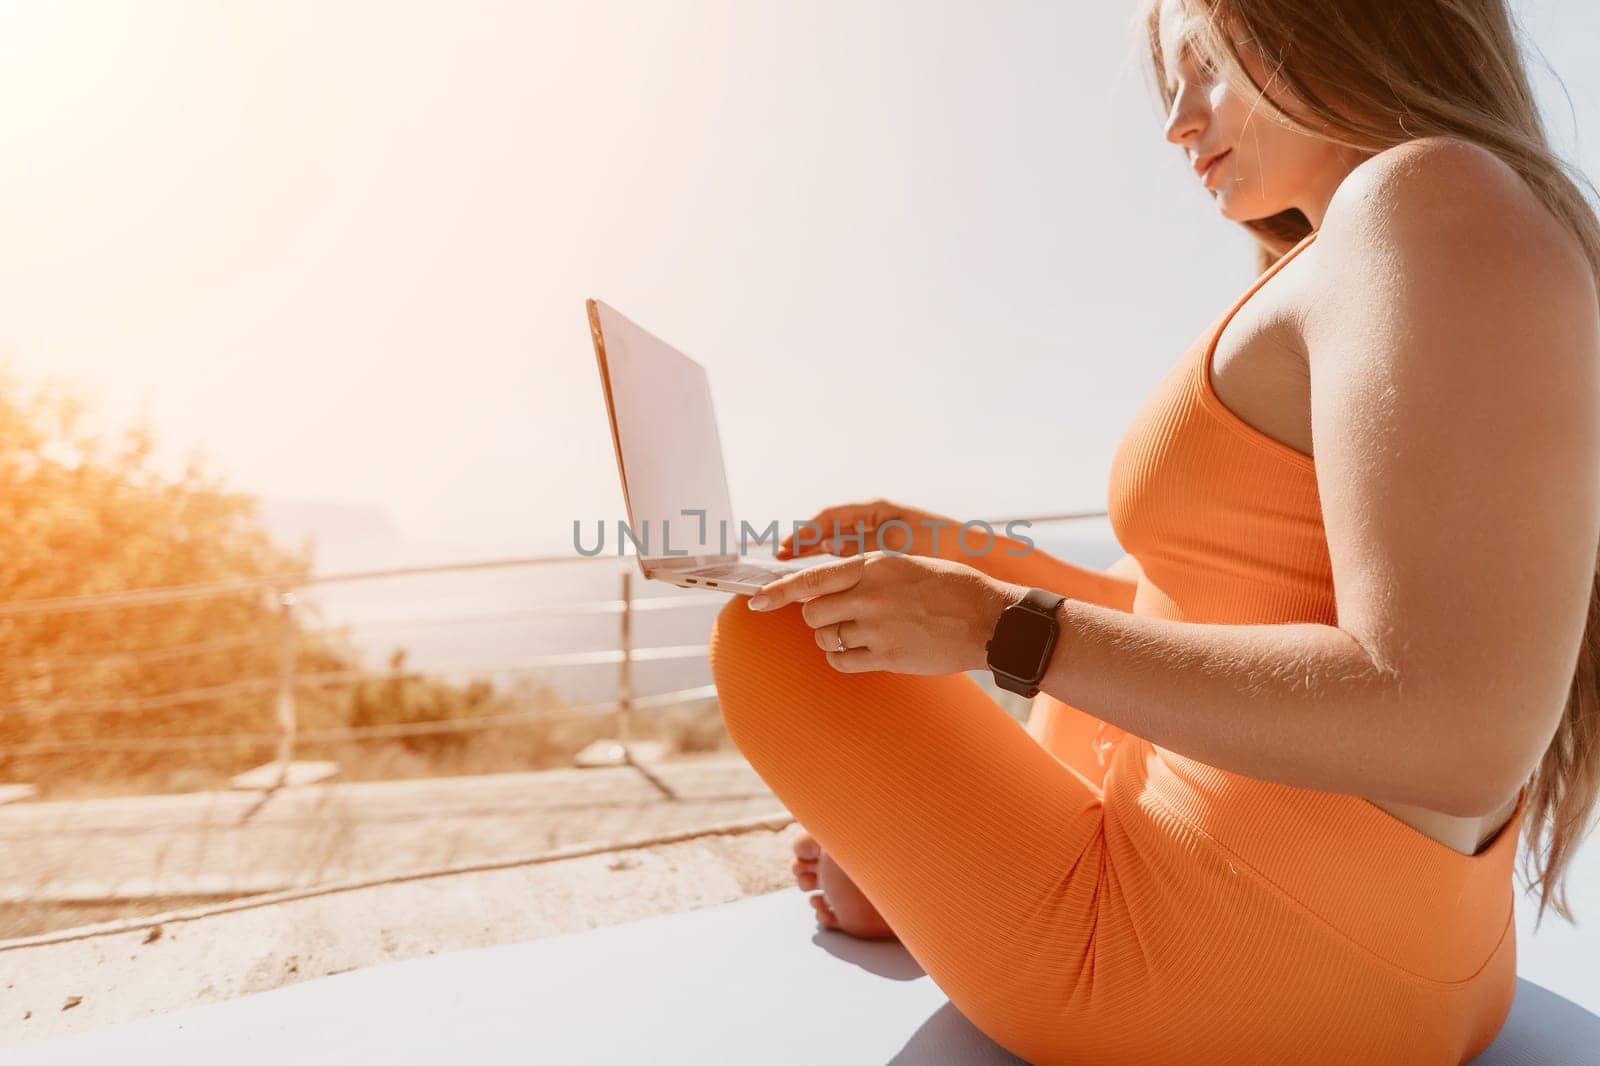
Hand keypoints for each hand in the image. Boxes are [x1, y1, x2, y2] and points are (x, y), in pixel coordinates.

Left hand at [747, 551, 1021, 674]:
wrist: (990, 620)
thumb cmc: (953, 589)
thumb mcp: (908, 565)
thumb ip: (869, 573)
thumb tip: (830, 585)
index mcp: (875, 564)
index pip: (813, 578)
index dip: (778, 591)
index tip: (755, 601)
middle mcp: (871, 593)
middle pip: (812, 612)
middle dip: (817, 618)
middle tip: (838, 619)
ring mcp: (878, 626)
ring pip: (825, 637)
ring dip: (831, 638)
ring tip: (859, 634)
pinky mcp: (887, 656)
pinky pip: (842, 661)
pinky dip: (842, 659)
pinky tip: (860, 653)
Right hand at [776, 498, 967, 560]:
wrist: (979, 557)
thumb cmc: (946, 544)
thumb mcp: (902, 541)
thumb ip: (865, 542)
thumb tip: (827, 543)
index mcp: (878, 512)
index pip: (830, 518)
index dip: (805, 532)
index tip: (785, 548)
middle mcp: (876, 524)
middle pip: (830, 531)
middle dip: (805, 544)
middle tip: (780, 560)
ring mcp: (881, 541)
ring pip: (839, 547)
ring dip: (817, 557)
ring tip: (794, 571)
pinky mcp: (888, 559)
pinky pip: (854, 562)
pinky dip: (837, 570)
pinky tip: (826, 585)